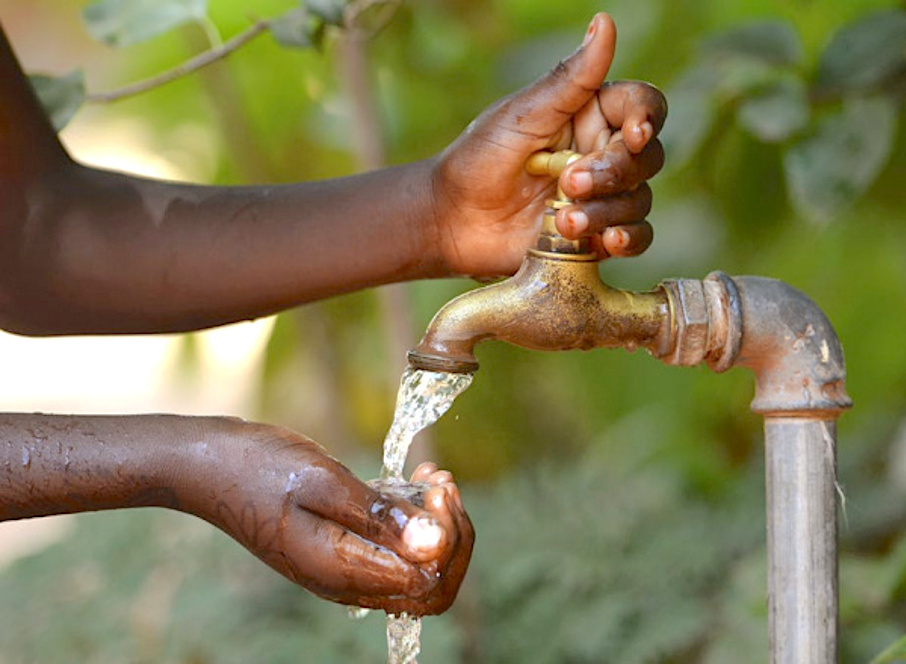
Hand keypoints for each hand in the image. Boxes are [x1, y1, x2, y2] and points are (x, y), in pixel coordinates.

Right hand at [192, 422, 472, 615]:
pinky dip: (412, 522)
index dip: (448, 539)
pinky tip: (411, 484)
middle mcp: (346, 580)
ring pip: (414, 569)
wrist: (208, 466)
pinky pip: (391, 550)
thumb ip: (377, 516)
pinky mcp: (340, 549)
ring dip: (436, 526)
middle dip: (452, 537)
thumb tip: (434, 545)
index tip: (438, 488)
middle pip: (429, 586)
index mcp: (341, 570)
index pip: (428, 583)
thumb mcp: (322, 481)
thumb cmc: (258, 466)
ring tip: (431, 478)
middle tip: (442, 485)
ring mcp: (343, 568)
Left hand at [430, 12, 666, 277]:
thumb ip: (570, 78)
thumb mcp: (523, 115)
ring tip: (566, 222)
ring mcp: (602, 197)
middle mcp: (602, 153)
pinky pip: (635, 238)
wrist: (451, 219)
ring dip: (608, 210)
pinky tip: (606, 241)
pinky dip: (628, 239)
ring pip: (639, 200)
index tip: (634, 135)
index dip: (648, 117)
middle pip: (646, 157)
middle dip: (614, 172)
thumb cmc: (479, 158)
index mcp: (591, 114)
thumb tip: (605, 22)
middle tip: (570, 184)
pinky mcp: (595, 236)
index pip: (643, 105)